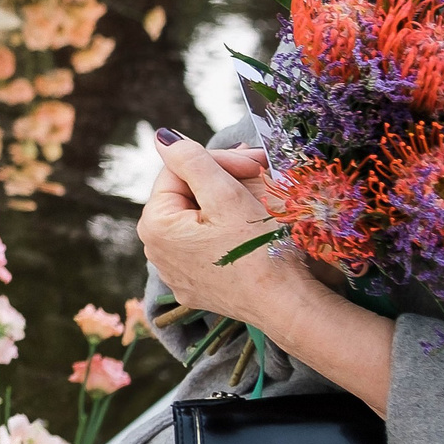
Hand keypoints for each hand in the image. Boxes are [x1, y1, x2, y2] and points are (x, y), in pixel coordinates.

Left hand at [139, 135, 318, 326]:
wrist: (288, 306)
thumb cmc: (259, 251)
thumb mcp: (226, 196)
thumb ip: (191, 160)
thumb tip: (162, 136)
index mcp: (155, 225)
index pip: (179, 171)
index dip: (219, 160)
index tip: (254, 161)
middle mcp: (156, 250)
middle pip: (188, 195)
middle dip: (224, 178)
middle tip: (262, 169)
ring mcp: (176, 271)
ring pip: (199, 219)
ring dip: (228, 200)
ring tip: (261, 191)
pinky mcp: (197, 285)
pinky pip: (206, 245)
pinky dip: (227, 230)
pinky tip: (252, 226)